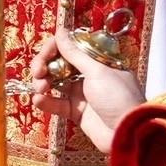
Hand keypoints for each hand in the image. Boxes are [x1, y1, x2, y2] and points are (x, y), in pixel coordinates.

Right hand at [32, 30, 143, 152]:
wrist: (128, 134)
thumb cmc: (118, 97)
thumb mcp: (97, 71)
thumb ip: (75, 53)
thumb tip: (60, 31)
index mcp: (98, 61)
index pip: (70, 47)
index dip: (54, 49)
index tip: (44, 55)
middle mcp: (89, 74)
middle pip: (59, 63)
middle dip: (44, 66)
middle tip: (37, 73)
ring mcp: (82, 93)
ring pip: (54, 82)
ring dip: (43, 82)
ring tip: (40, 88)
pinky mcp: (75, 111)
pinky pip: (55, 103)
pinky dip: (45, 101)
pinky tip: (38, 100)